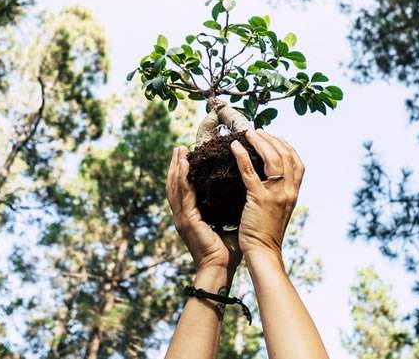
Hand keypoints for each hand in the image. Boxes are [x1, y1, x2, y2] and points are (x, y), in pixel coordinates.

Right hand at [166, 146, 240, 274]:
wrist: (221, 269)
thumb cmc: (228, 252)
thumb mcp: (228, 224)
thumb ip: (230, 210)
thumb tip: (244, 194)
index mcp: (191, 218)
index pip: (184, 191)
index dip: (182, 174)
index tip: (186, 157)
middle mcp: (183, 216)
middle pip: (174, 186)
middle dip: (175, 166)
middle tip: (179, 148)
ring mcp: (182, 218)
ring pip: (175, 187)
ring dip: (175, 167)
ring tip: (179, 151)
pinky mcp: (187, 220)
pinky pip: (183, 195)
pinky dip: (181, 178)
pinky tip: (183, 164)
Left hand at [230, 130, 304, 258]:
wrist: (264, 252)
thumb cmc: (267, 234)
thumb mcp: (279, 211)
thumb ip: (279, 194)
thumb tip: (269, 180)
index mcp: (294, 194)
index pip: (298, 163)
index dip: (288, 147)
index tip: (275, 137)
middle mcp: (288, 191)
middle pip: (286, 156)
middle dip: (272, 139)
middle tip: (258, 131)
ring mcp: (275, 194)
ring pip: (272, 159)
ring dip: (260, 142)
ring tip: (248, 133)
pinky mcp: (259, 198)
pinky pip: (250, 171)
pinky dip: (242, 155)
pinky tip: (234, 146)